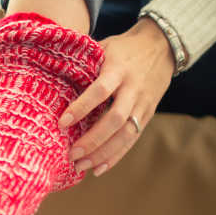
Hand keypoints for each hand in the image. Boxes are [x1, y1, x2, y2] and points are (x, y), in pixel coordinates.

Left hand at [58, 17, 175, 176]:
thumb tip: (52, 72)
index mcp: (119, 69)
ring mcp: (143, 104)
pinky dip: (116, 156)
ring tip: (81, 166)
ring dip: (103, 153)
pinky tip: (99, 169)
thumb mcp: (105, 47)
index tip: (62, 123)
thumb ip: (84, 62)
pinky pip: (132, 139)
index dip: (81, 108)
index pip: (100, 91)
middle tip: (71, 154)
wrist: (163, 45)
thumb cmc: (123, 48)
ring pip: (126, 134)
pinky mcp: (148, 114)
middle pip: (115, 119)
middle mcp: (133, 88)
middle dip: (93, 140)